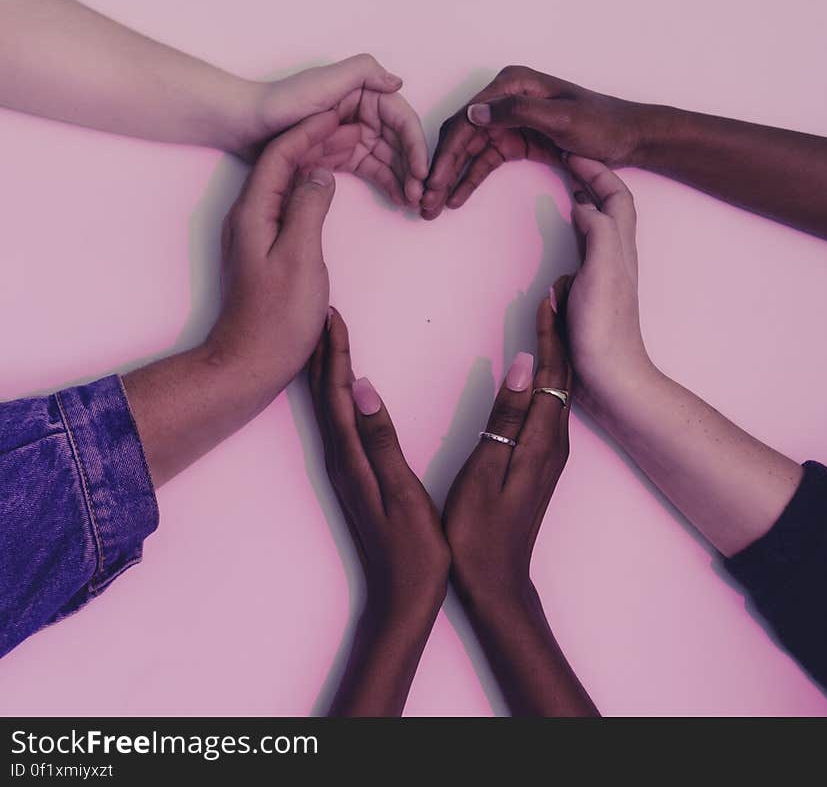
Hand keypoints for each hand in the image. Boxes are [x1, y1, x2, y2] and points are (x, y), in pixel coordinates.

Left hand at [205, 110, 352, 395]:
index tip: (339, 110)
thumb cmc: (276, 317)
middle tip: (354, 122)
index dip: (310, 129)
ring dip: (317, 159)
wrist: (250, 362)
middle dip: (316, 137)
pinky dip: (314, 185)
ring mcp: (257, 230)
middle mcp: (250, 214)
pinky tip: (332, 184)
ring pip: (288, 180)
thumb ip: (309, 208)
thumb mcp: (300, 258)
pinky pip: (291, 201)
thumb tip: (322, 172)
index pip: (281, 154)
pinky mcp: (267, 246)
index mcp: (254, 211)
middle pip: (283, 161)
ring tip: (351, 144)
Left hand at [239, 53, 428, 207]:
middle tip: (420, 194)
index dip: (414, 144)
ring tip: (412, 202)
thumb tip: (397, 81)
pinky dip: (386, 182)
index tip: (421, 171)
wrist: (243, 125)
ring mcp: (348, 135)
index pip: (400, 118)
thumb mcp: (322, 82)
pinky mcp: (337, 154)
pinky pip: (369, 169)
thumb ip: (362, 73)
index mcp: (361, 91)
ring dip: (403, 177)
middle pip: (398, 141)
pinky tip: (397, 197)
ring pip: (387, 158)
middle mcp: (359, 111)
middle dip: (413, 167)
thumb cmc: (280, 102)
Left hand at [309, 308, 449, 619]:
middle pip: (326, 395)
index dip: (335, 352)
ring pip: (330, 408)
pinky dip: (338, 396)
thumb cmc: (413, 551)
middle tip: (325, 313)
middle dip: (325, 352)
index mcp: (351, 458)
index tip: (332, 314)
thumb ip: (382, 441)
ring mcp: (345, 470)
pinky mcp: (354, 478)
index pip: (338, 393)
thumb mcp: (402, 493)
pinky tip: (347, 391)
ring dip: (329, 371)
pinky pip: (339, 423)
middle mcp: (340, 460)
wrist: (401, 600)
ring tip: (330, 339)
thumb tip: (364, 388)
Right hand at [421, 65, 645, 217]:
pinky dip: (469, 179)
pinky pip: (485, 161)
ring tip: (433, 206)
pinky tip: (455, 198)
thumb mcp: (562, 118)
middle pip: (461, 135)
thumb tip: (474, 112)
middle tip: (425, 199)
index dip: (446, 152)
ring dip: (450, 178)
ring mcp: (509, 120)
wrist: (630, 138)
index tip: (432, 180)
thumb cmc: (602, 124)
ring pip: (468, 151)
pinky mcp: (516, 140)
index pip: (467, 119)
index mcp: (513, 84)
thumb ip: (518, 111)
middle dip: (441, 168)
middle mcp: (505, 98)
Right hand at [443, 285, 571, 605]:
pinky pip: (549, 404)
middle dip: (559, 332)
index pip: (549, 373)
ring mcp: (550, 452)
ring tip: (550, 317)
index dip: (549, 333)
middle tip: (556, 293)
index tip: (548, 297)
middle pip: (562, 375)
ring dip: (555, 351)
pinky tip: (537, 368)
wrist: (498, 583)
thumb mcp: (484, 471)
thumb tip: (521, 365)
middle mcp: (554, 441)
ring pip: (558, 389)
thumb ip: (503, 418)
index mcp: (540, 440)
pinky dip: (547, 375)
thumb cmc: (479, 533)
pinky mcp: (541, 460)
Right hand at [564, 156, 652, 404]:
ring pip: (600, 225)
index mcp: (620, 247)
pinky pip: (585, 248)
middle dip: (593, 178)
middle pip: (611, 205)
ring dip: (586, 201)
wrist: (611, 377)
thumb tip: (584, 204)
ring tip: (566, 187)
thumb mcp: (602, 271)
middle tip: (568, 162)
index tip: (573, 153)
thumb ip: (597, 231)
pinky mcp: (592, 292)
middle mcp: (616, 256)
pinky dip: (575, 230)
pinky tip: (562, 237)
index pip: (617, 195)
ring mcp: (605, 274)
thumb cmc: (606, 328)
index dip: (599, 170)